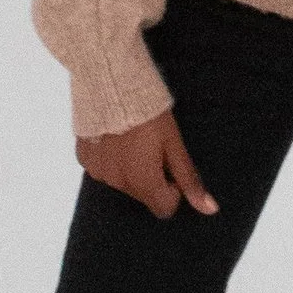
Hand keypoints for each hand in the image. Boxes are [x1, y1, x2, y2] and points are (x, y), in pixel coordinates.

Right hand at [77, 108, 216, 218]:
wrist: (110, 84)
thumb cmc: (149, 113)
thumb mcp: (174, 144)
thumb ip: (188, 179)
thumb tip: (210, 208)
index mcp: (142, 183)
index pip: (164, 208)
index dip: (173, 189)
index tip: (170, 163)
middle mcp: (117, 184)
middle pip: (143, 194)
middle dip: (152, 176)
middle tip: (153, 145)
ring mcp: (97, 172)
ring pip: (122, 181)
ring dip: (130, 168)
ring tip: (133, 138)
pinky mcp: (82, 158)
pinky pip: (103, 168)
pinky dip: (111, 158)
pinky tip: (114, 136)